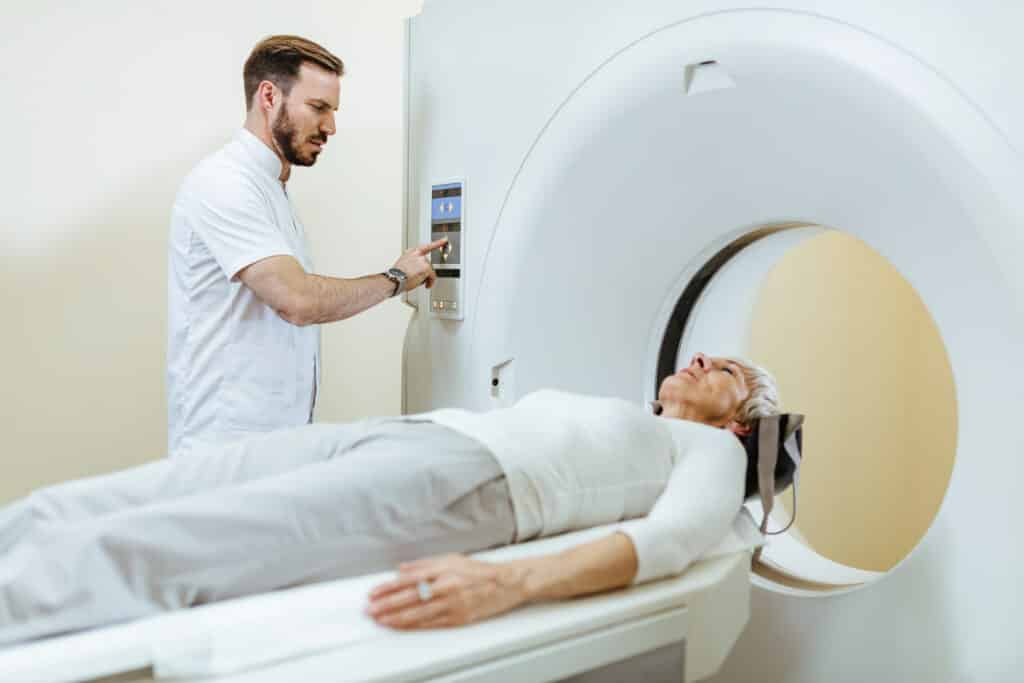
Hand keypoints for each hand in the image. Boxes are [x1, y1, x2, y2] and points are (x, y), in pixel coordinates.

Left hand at [365, 554, 526, 629]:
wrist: (505, 584)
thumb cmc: (479, 571)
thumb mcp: (451, 559)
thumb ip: (424, 564)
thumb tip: (401, 569)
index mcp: (442, 569)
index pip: (408, 579)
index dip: (388, 588)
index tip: (373, 593)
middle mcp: (445, 586)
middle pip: (409, 598)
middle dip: (386, 605)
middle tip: (370, 610)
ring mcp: (452, 604)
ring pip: (418, 613)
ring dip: (395, 618)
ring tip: (380, 620)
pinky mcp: (458, 618)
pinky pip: (431, 624)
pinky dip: (414, 626)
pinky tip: (402, 626)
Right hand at [393, 238, 446, 290]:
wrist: (394, 279)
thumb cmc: (396, 275)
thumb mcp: (403, 265)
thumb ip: (412, 263)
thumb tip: (418, 270)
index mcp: (411, 252)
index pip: (427, 247)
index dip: (437, 243)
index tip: (445, 240)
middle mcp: (418, 254)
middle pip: (428, 264)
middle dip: (424, 273)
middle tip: (417, 279)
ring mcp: (423, 260)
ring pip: (429, 271)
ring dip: (425, 278)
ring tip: (416, 282)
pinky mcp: (426, 268)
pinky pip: (432, 277)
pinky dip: (430, 282)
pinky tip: (426, 285)